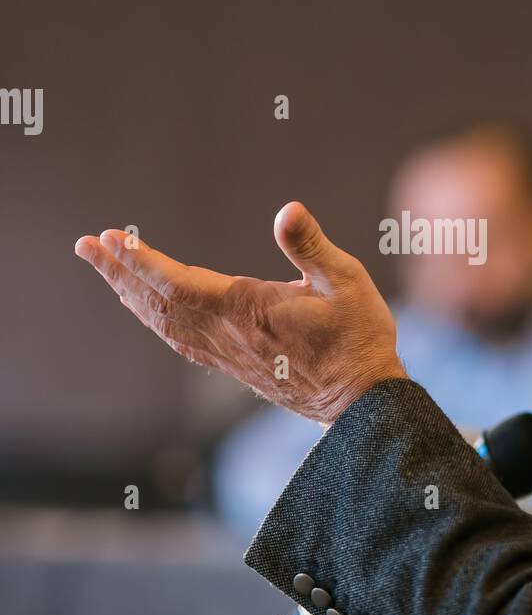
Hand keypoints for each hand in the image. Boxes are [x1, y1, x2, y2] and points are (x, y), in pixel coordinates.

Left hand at [74, 202, 406, 424]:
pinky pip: (180, 340)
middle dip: (119, 272)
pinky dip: (155, 319)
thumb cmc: (358, 337)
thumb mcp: (346, 281)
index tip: (111, 238)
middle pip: (157, 302)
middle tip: (87, 246)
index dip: (140, 260)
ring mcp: (227, 353)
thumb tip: (288, 211)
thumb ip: (311, 246)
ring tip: (109, 270)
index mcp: (245, 310)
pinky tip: (149, 311)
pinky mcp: (234, 365)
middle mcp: (226, 334)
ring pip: (164, 323)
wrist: (361, 403)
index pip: (177, 282)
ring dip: (131, 294)